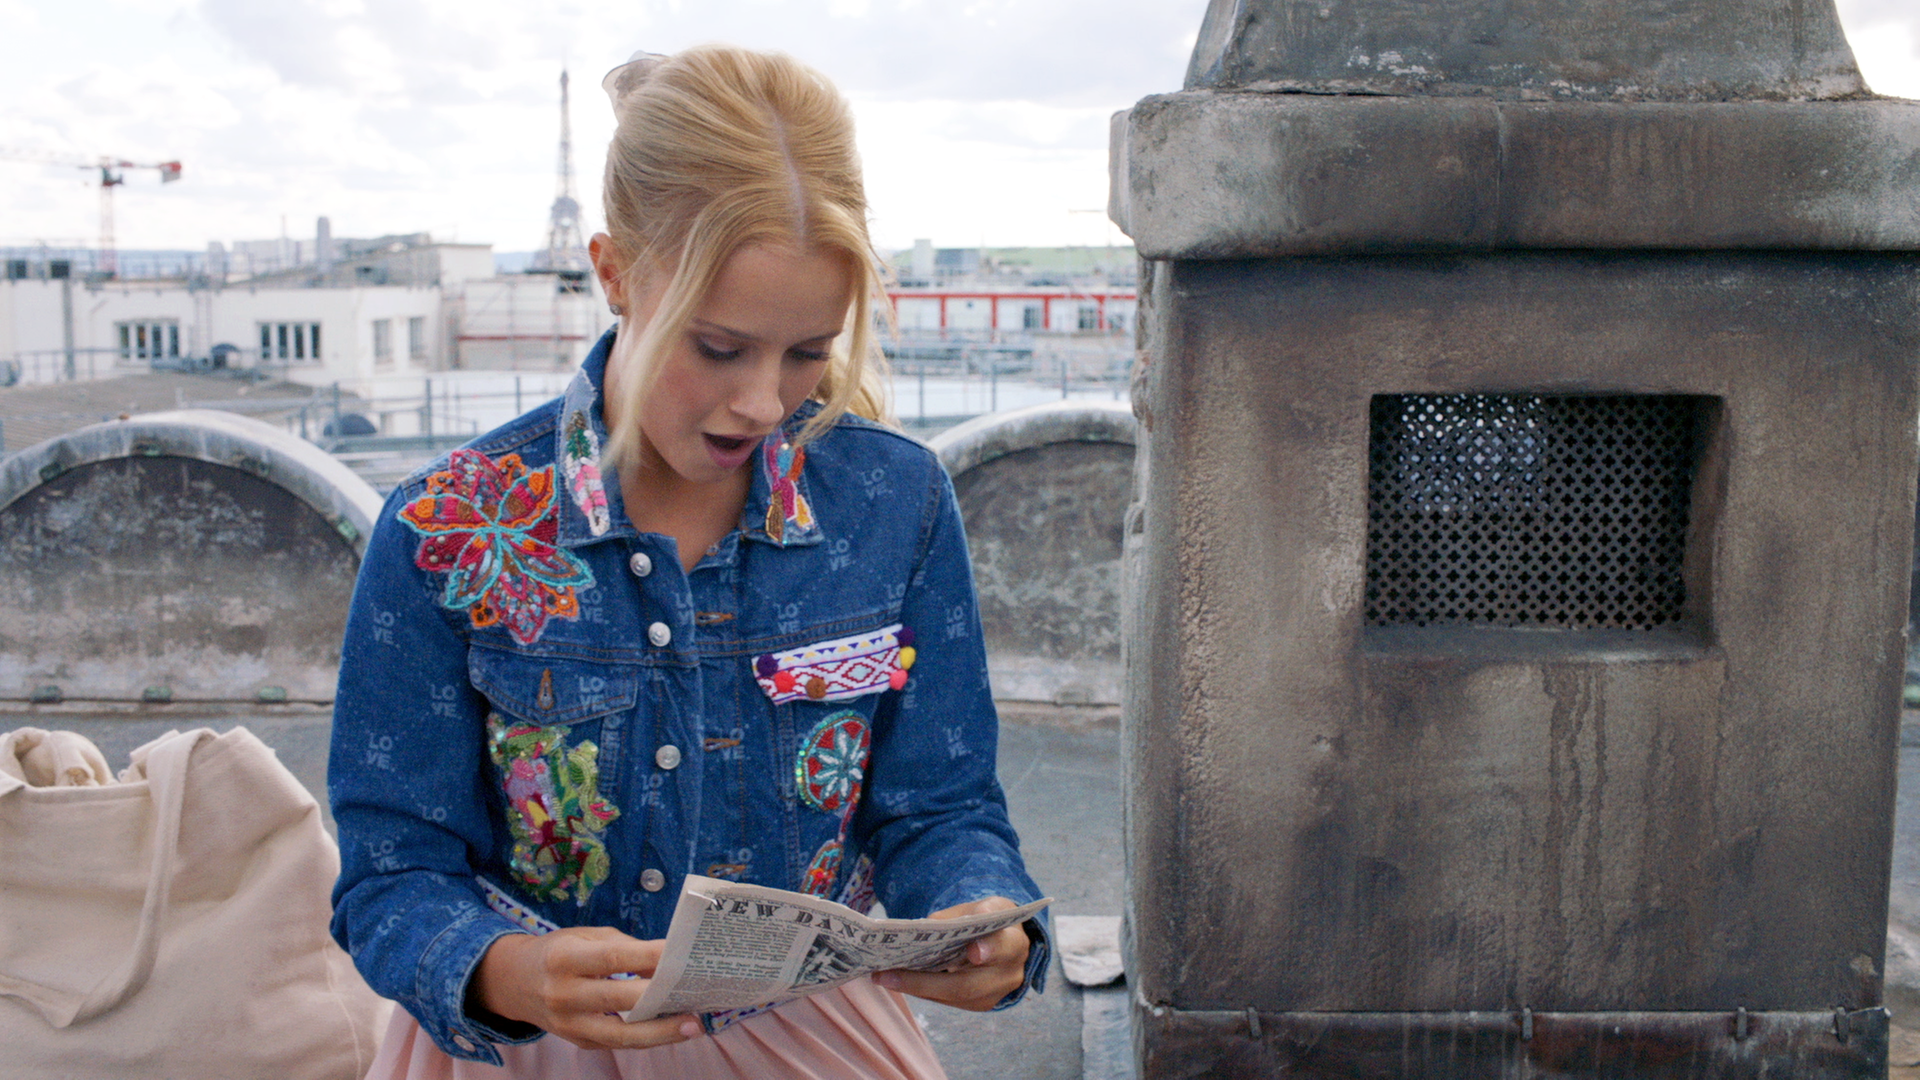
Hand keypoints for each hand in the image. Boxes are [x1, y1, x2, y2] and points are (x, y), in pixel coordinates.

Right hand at [471, 927, 700, 1050]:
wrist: (514, 983)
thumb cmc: (559, 952)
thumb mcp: (585, 937)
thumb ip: (625, 948)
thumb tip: (667, 963)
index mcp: (563, 957)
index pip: (613, 958)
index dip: (648, 957)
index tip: (682, 955)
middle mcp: (563, 994)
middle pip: (618, 999)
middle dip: (660, 998)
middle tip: (697, 995)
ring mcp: (569, 1024)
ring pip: (620, 1035)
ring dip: (660, 1032)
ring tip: (693, 1025)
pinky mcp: (578, 1042)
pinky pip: (617, 1043)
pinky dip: (646, 1037)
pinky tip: (671, 1030)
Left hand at [873, 896, 1030, 1011]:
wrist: (1005, 940)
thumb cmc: (990, 919)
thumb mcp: (981, 905)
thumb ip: (959, 915)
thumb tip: (926, 928)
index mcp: (1014, 943)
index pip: (1005, 947)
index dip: (990, 949)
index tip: (973, 951)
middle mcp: (1008, 975)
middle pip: (966, 985)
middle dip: (924, 982)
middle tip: (887, 975)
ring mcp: (994, 995)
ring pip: (952, 997)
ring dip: (915, 988)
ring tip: (882, 976)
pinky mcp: (979, 1004)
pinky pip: (948, 1000)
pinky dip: (922, 989)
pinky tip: (896, 979)